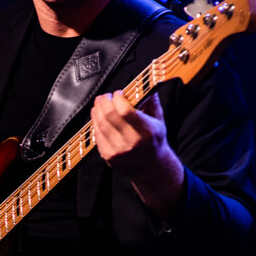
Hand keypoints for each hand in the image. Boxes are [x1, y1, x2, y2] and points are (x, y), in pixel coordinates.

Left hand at [90, 90, 183, 218]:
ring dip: (97, 110)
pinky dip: (96, 123)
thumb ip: (152, 103)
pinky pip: (97, 135)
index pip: (125, 111)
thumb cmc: (155, 143)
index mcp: (146, 131)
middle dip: (104, 101)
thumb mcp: (159, 122)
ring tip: (100, 104)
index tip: (118, 93)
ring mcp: (118, 150)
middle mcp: (132, 142)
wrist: (151, 170)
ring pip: (100, 124)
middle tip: (105, 96)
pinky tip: (98, 117)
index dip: (117, 98)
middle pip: (109, 115)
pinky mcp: (108, 156)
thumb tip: (145, 85)